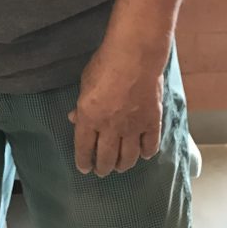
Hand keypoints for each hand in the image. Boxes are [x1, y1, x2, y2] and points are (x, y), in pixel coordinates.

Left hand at [68, 43, 163, 176]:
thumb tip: (74, 119)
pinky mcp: (152, 123)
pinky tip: (142, 154)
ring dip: (122, 165)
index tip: (84, 169)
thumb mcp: (84, 82)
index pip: (83, 148)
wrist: (134, 56)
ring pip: (128, 158)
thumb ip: (81, 105)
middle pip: (106, 158)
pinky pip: (149, 146)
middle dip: (102, 168)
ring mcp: (132, 128)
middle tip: (102, 171)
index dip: (83, 161)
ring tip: (119, 166)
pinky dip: (145, 154)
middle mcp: (110, 128)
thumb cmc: (105, 64)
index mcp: (89, 118)